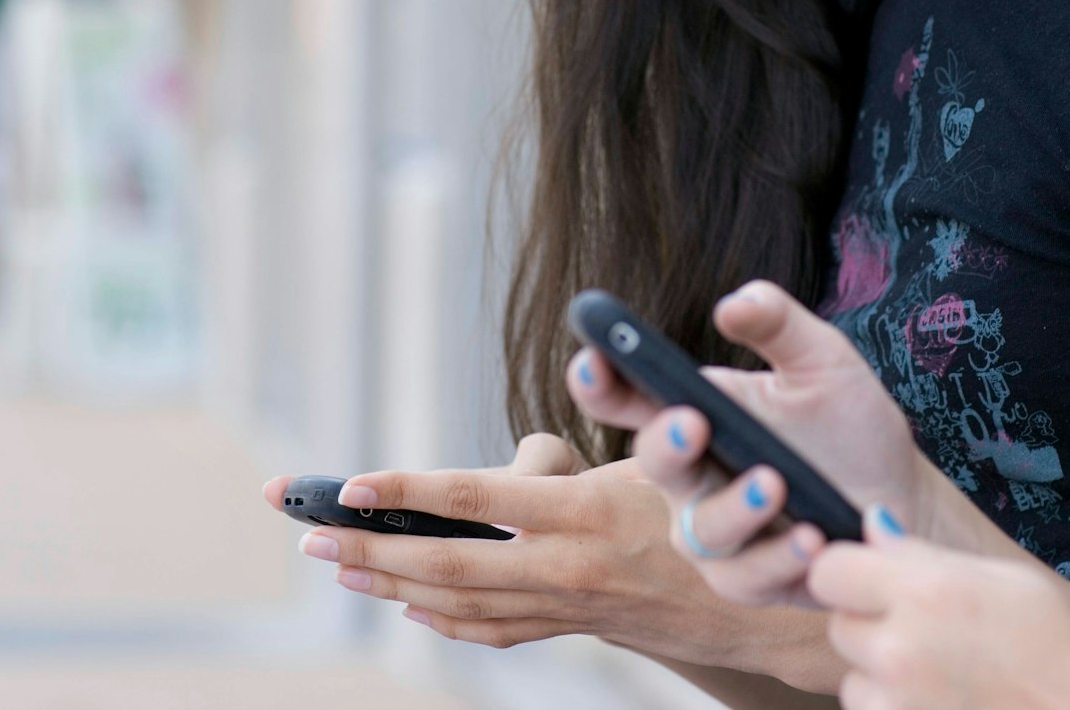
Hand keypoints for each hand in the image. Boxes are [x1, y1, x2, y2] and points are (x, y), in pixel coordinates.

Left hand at [262, 434, 820, 679]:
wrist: (761, 600)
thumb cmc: (711, 503)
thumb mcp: (660, 451)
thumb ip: (582, 439)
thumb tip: (518, 452)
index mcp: (585, 514)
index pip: (475, 499)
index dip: (407, 490)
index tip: (348, 484)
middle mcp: (567, 568)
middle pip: (445, 563)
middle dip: (369, 549)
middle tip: (308, 535)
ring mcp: (566, 607)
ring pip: (456, 600)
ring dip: (388, 583)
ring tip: (334, 565)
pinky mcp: (570, 626)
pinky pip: (490, 629)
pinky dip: (440, 618)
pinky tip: (406, 604)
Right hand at [569, 280, 925, 608]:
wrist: (901, 495)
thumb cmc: (847, 426)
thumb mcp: (822, 361)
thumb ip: (779, 324)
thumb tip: (733, 305)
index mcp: (692, 413)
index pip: (627, 397)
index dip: (598, 381)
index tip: (594, 360)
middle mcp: (691, 476)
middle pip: (654, 464)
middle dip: (666, 443)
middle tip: (693, 421)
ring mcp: (716, 534)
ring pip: (700, 531)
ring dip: (733, 507)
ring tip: (773, 482)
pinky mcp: (753, 580)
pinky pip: (750, 577)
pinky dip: (779, 557)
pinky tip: (810, 536)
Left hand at [810, 509, 1069, 709]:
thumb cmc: (1066, 645)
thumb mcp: (1005, 575)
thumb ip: (924, 554)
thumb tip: (872, 528)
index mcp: (925, 591)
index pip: (828, 570)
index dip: (848, 570)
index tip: (873, 576)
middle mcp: (901, 648)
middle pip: (839, 624)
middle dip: (869, 621)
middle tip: (922, 626)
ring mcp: (901, 703)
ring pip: (851, 679)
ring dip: (879, 674)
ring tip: (935, 671)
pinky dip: (894, 708)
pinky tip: (939, 700)